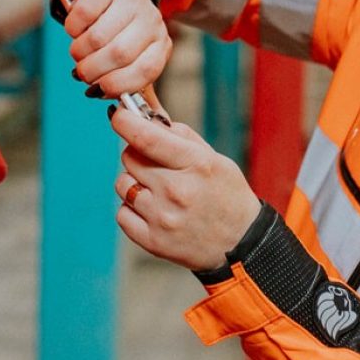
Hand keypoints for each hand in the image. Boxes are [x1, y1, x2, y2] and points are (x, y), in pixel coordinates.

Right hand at [64, 0, 171, 97]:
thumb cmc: (118, 30)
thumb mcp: (132, 55)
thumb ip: (132, 82)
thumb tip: (135, 113)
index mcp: (160, 43)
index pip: (146, 70)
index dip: (118, 85)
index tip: (99, 90)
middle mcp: (151, 19)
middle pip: (119, 54)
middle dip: (93, 70)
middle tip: (82, 72)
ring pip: (99, 36)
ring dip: (80, 50)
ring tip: (77, 51)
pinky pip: (85, 13)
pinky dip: (72, 27)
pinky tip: (74, 29)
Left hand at [108, 105, 260, 271]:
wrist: (240, 244)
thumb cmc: (227, 196)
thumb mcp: (215, 158)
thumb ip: (181, 137)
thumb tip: (148, 118)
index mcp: (195, 164)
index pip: (146, 137)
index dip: (125, 122)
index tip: (119, 115)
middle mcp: (176, 190)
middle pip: (130, 158)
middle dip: (137, 154)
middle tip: (155, 163)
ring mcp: (162, 217)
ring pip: (123, 184)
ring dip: (134, 182)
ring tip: (157, 190)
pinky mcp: (152, 240)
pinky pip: (122, 213)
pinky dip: (132, 209)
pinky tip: (153, 210)